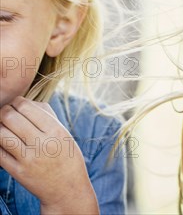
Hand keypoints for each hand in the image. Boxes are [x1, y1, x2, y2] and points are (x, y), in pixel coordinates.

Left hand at [0, 96, 98, 213]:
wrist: (67, 188)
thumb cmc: (67, 157)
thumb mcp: (65, 134)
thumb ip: (48, 116)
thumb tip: (28, 102)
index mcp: (56, 131)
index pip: (27, 108)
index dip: (16, 101)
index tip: (15, 103)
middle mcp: (43, 143)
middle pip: (11, 118)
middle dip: (3, 111)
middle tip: (4, 112)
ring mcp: (29, 159)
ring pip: (1, 134)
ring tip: (2, 126)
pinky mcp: (19, 172)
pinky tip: (2, 141)